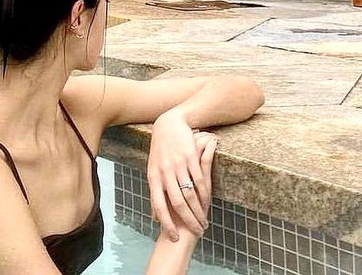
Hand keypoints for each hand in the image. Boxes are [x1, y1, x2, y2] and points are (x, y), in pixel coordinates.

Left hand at [147, 110, 216, 241]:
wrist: (168, 124)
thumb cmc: (160, 152)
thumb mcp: (153, 171)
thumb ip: (155, 193)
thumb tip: (154, 217)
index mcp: (154, 177)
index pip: (158, 205)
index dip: (166, 223)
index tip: (174, 238)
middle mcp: (165, 171)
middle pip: (177, 203)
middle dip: (188, 221)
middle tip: (197, 232)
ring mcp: (177, 163)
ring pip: (190, 194)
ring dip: (198, 211)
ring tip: (204, 221)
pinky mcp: (190, 156)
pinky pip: (199, 179)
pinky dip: (204, 195)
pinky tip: (208, 203)